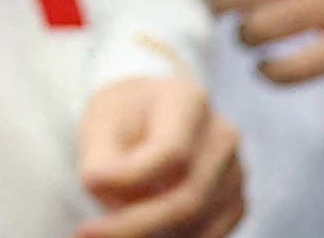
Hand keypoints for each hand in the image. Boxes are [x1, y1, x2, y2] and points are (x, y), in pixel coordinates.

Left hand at [72, 70, 244, 237]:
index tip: (88, 185)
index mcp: (189, 100)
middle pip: (189, 196)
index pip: (172, 151)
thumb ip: (102, 158)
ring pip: (198, 223)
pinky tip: (137, 234)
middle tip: (89, 234)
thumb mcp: (102, 121)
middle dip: (136, 225)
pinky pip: (207, 235)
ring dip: (151, 236)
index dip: (130, 178)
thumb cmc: (123, 117)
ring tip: (107, 232)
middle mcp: (222, 136)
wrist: (150, 116)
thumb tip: (98, 187)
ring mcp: (235, 172)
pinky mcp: (235, 203)